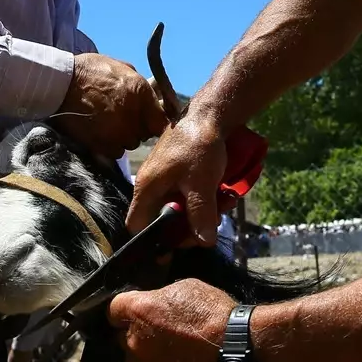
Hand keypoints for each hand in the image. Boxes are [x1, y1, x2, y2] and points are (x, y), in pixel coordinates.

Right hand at [55, 53, 168, 159]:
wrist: (59, 85)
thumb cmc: (89, 71)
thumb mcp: (121, 68)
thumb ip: (140, 84)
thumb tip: (154, 91)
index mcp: (141, 93)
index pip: (162, 120)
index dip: (155, 122)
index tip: (148, 121)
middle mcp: (134, 115)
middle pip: (145, 133)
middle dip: (137, 127)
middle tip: (122, 118)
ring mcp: (119, 133)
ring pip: (130, 143)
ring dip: (123, 137)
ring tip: (108, 124)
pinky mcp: (104, 145)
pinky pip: (116, 152)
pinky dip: (109, 145)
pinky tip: (99, 133)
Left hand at [108, 278, 235, 361]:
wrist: (236, 348)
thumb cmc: (213, 312)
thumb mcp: (184, 288)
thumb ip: (159, 297)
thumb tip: (151, 304)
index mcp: (138, 311)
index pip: (113, 309)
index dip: (125, 310)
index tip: (135, 312)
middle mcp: (133, 341)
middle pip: (121, 336)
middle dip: (135, 333)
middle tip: (159, 332)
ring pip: (133, 360)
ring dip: (145, 355)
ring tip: (170, 353)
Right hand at [128, 116, 227, 242]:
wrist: (210, 114)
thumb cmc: (198, 146)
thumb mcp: (201, 183)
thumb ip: (200, 214)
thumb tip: (204, 242)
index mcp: (147, 188)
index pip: (137, 224)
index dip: (152, 239)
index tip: (175, 246)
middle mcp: (152, 186)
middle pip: (163, 220)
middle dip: (188, 226)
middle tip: (210, 226)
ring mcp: (167, 180)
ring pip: (180, 208)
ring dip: (202, 213)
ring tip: (224, 205)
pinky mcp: (180, 174)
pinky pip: (189, 196)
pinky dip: (205, 200)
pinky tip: (225, 196)